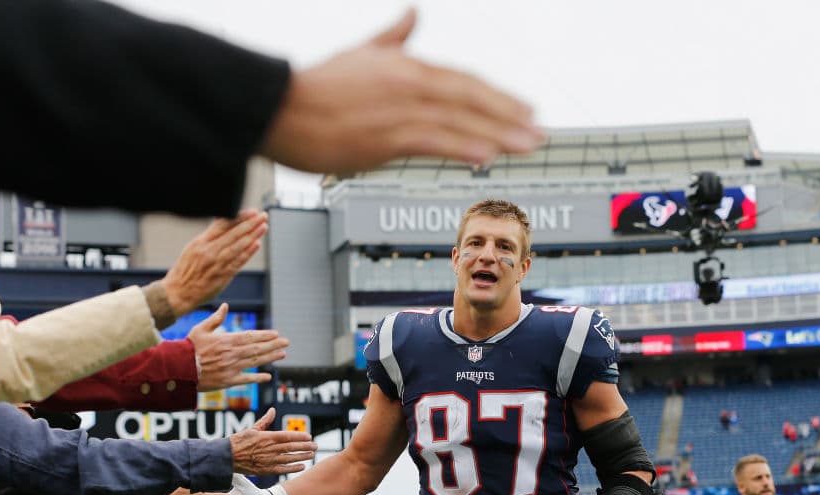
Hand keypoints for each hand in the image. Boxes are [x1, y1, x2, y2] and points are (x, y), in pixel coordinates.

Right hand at [159, 210, 267, 316]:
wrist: (177, 293)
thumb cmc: (185, 270)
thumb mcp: (192, 248)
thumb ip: (209, 235)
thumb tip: (222, 220)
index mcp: (200, 242)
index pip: (223, 225)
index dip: (239, 217)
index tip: (251, 212)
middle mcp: (209, 251)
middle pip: (233, 234)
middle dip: (250, 223)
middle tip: (262, 215)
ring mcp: (216, 264)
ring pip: (238, 246)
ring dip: (253, 235)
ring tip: (263, 227)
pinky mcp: (222, 276)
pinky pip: (238, 262)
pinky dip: (248, 253)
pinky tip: (256, 244)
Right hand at [189, 303, 288, 390]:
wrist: (179, 369)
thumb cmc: (188, 348)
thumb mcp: (200, 329)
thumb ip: (216, 319)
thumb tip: (226, 306)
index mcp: (226, 340)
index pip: (250, 336)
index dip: (265, 335)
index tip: (276, 334)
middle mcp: (232, 354)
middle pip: (257, 348)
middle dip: (273, 345)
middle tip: (286, 343)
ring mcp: (231, 368)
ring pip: (255, 362)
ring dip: (270, 358)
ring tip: (282, 354)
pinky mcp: (228, 381)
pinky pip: (246, 379)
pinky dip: (258, 377)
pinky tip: (268, 375)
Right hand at [229, 408, 316, 474]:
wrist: (227, 457)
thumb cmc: (238, 441)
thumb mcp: (252, 428)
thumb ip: (265, 421)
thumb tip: (272, 410)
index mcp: (268, 437)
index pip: (288, 436)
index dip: (300, 436)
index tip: (309, 436)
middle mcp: (270, 449)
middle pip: (292, 447)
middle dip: (305, 447)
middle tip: (315, 446)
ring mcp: (269, 460)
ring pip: (290, 458)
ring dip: (302, 456)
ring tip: (311, 455)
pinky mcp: (266, 470)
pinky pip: (283, 469)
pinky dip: (293, 468)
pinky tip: (302, 466)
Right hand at [260, 9, 542, 172]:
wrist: (280, 109)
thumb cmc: (316, 87)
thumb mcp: (362, 52)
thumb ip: (393, 36)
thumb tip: (412, 12)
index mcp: (405, 67)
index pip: (462, 81)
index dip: (496, 96)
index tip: (524, 109)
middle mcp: (408, 85)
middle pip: (470, 99)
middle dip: (509, 115)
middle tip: (540, 132)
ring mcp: (398, 112)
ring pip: (459, 121)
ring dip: (498, 133)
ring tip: (528, 145)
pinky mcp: (384, 138)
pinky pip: (433, 141)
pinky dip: (462, 146)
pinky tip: (487, 155)